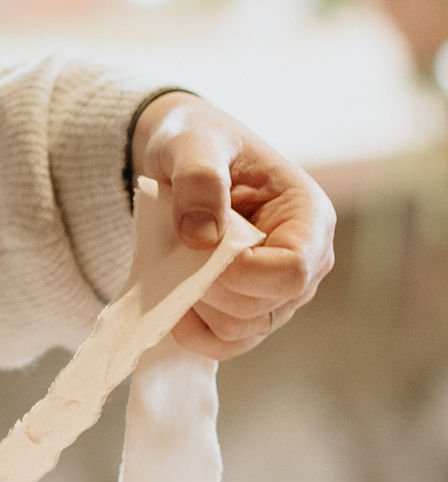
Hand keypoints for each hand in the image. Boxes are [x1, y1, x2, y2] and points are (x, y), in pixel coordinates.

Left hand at [129, 92, 334, 358]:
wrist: (185, 155)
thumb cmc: (199, 140)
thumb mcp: (193, 142)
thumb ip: (199, 179)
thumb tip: (201, 238)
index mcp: (308, 216)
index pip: (293, 271)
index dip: (243, 273)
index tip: (197, 247)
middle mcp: (307, 259)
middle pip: (265, 307)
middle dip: (210, 286)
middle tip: (176, 247)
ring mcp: (281, 291)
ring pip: (244, 330)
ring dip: (198, 306)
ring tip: (173, 262)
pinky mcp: (253, 308)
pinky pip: (227, 341)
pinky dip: (194, 330)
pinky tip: (172, 299)